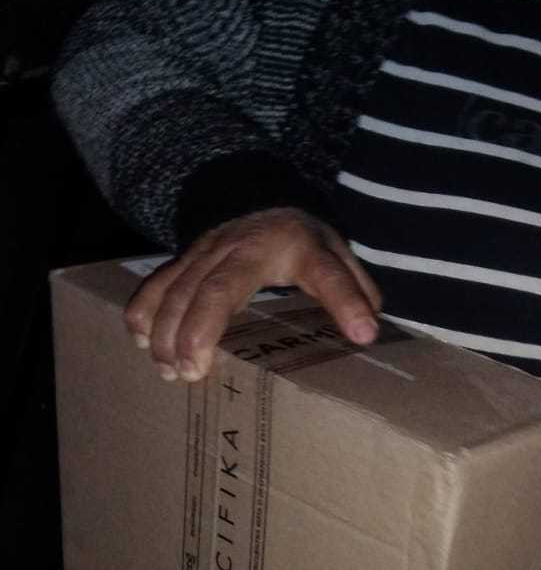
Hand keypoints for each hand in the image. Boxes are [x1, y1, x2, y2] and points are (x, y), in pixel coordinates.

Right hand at [124, 207, 381, 381]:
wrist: (260, 197)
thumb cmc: (303, 242)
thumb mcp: (339, 257)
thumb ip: (356, 290)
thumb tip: (368, 332)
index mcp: (300, 247)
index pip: (328, 273)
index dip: (346, 303)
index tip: (361, 333)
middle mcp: (246, 246)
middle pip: (218, 287)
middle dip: (199, 331)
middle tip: (194, 373)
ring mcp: (208, 250)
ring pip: (179, 288)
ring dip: (168, 333)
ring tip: (171, 373)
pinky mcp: (184, 257)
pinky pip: (157, 282)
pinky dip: (144, 312)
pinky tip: (143, 345)